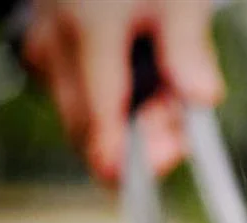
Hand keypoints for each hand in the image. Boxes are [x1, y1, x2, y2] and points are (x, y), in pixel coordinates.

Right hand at [24, 0, 224, 181]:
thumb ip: (188, 46)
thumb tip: (203, 97)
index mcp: (87, 30)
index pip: (101, 122)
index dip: (129, 162)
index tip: (160, 167)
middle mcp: (53, 45)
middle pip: (87, 131)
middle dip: (138, 142)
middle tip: (179, 126)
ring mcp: (43, 50)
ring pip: (83, 119)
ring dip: (129, 124)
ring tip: (167, 97)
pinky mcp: (43, 53)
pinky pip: (78, 100)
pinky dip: (114, 105)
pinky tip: (142, 83)